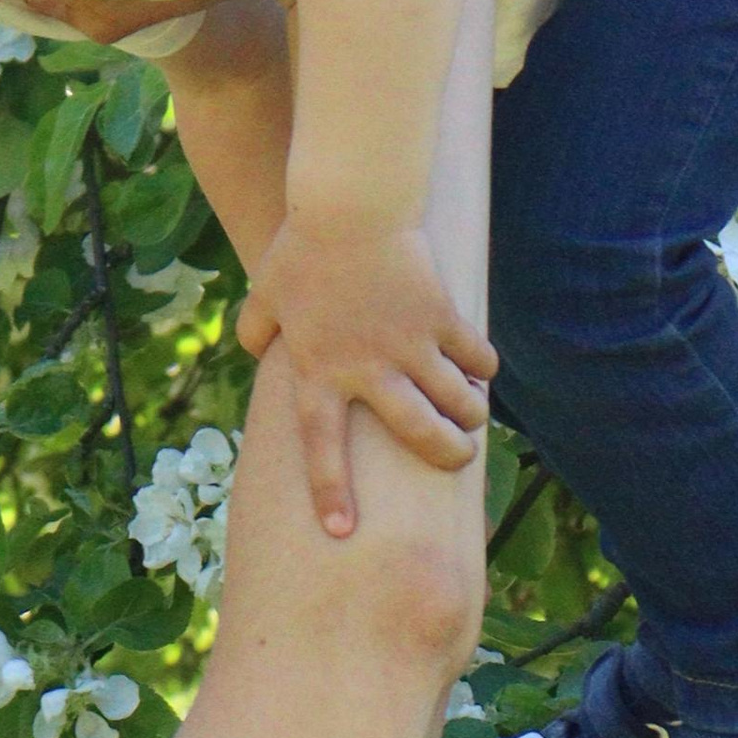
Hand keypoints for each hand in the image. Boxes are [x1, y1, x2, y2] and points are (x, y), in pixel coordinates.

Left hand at [237, 206, 494, 536]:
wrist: (350, 205)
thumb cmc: (303, 249)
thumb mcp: (265, 292)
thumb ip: (255, 329)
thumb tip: (255, 352)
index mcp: (320, 372)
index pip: (321, 447)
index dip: (331, 492)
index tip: (342, 532)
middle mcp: (367, 369)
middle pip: (417, 433)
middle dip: (445, 455)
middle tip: (457, 459)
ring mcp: (409, 344)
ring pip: (455, 400)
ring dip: (469, 415)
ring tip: (472, 420)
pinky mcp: (441, 316)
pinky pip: (474, 356)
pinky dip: (483, 368)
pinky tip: (483, 373)